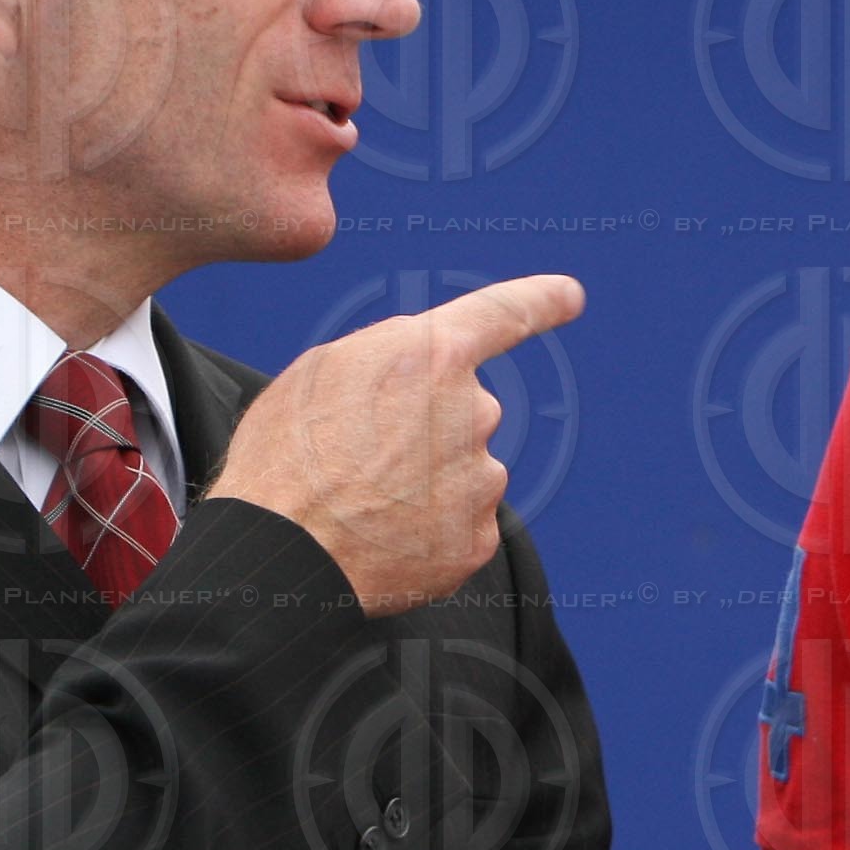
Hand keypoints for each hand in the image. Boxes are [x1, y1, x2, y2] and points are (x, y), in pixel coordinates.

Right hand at [207, 274, 584, 616]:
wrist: (279, 554)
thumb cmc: (284, 457)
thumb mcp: (321, 372)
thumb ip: (389, 355)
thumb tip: (424, 366)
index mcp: (432, 356)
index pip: (503, 314)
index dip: (540, 301)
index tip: (569, 295)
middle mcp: (472, 413)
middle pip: (466, 410)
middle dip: (426, 429)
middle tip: (361, 458)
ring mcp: (481, 481)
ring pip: (464, 470)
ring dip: (425, 482)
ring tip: (361, 504)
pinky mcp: (477, 540)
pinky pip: (461, 524)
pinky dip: (428, 531)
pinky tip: (382, 539)